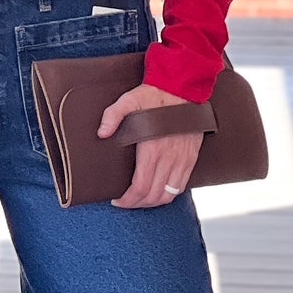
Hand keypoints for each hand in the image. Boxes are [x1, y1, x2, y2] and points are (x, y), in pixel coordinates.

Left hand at [97, 82, 202, 209]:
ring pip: (169, 194)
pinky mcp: (190, 157)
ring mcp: (182, 159)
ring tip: (142, 200)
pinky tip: (159, 192)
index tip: (118, 201)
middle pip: (153, 195)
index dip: (128, 200)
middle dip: (137, 204)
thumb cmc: (155, 95)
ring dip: (154, 202)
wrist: (183, 88)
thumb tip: (102, 133)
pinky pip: (182, 185)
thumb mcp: (128, 100)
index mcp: (152, 149)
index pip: (140, 187)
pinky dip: (170, 194)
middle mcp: (169, 158)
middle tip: (126, 202)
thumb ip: (112, 116)